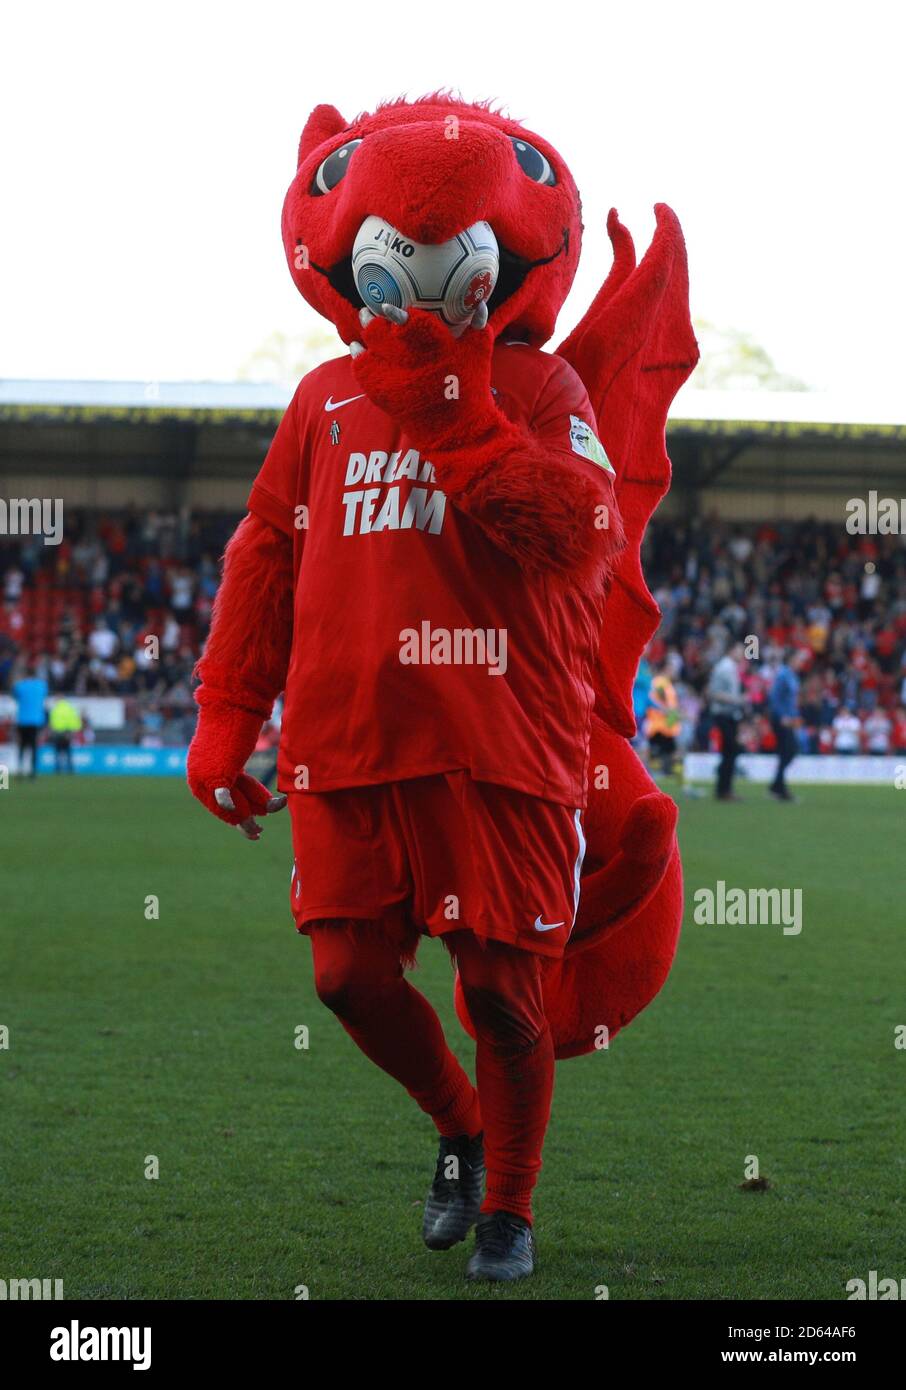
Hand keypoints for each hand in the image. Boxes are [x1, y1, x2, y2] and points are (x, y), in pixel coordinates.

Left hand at [187, 701, 285, 839]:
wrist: (231, 704)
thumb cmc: (235, 723)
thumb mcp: (230, 753)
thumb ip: (231, 772)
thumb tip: (241, 786)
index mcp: (196, 774)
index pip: (216, 803)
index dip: (236, 815)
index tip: (251, 826)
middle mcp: (196, 778)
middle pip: (221, 810)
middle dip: (242, 822)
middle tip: (256, 834)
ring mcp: (205, 777)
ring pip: (230, 808)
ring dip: (249, 818)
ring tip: (264, 824)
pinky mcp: (217, 773)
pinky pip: (227, 798)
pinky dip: (239, 807)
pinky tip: (252, 814)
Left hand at [349, 303, 497, 451]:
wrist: (458, 432)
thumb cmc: (471, 390)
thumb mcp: (479, 356)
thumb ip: (478, 327)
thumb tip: (481, 302)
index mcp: (438, 348)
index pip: (413, 324)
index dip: (398, 314)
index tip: (388, 307)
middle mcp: (414, 361)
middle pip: (384, 332)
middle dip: (373, 318)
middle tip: (370, 309)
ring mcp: (397, 378)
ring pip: (371, 346)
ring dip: (365, 330)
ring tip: (364, 319)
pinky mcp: (385, 393)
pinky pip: (363, 368)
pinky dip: (358, 355)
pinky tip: (358, 347)